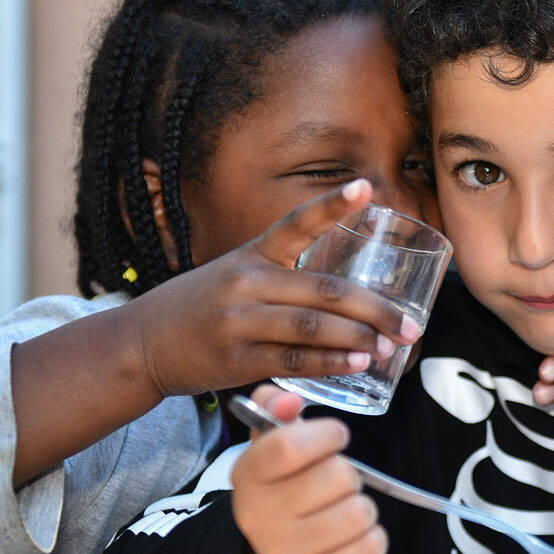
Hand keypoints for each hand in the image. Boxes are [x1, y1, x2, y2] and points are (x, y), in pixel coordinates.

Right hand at [130, 180, 422, 398]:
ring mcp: (239, 322)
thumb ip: (284, 277)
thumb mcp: (236, 275)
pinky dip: (330, 365)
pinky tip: (357, 366)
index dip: (332, 205)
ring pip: (312, 327)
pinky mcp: (235, 360)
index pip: (296, 222)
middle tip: (411, 325)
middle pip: (324, 290)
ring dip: (358, 339)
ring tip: (392, 347)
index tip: (366, 187)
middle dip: (376, 309)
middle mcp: (246, 283)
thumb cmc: (202, 308)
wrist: (142, 343)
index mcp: (252, 254)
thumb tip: (349, 297)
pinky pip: (293, 361)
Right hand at [230, 385, 387, 553]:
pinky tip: (353, 536)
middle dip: (348, 472)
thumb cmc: (284, 485)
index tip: (336, 436)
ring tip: (343, 508)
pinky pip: (372, 548)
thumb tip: (290, 401)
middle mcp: (261, 517)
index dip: (326, 434)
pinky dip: (373, 538)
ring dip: (362, 505)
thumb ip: (275, 407)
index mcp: (249, 475)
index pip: (289, 445)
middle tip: (337, 481)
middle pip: (337, 476)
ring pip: (359, 512)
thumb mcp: (271, 443)